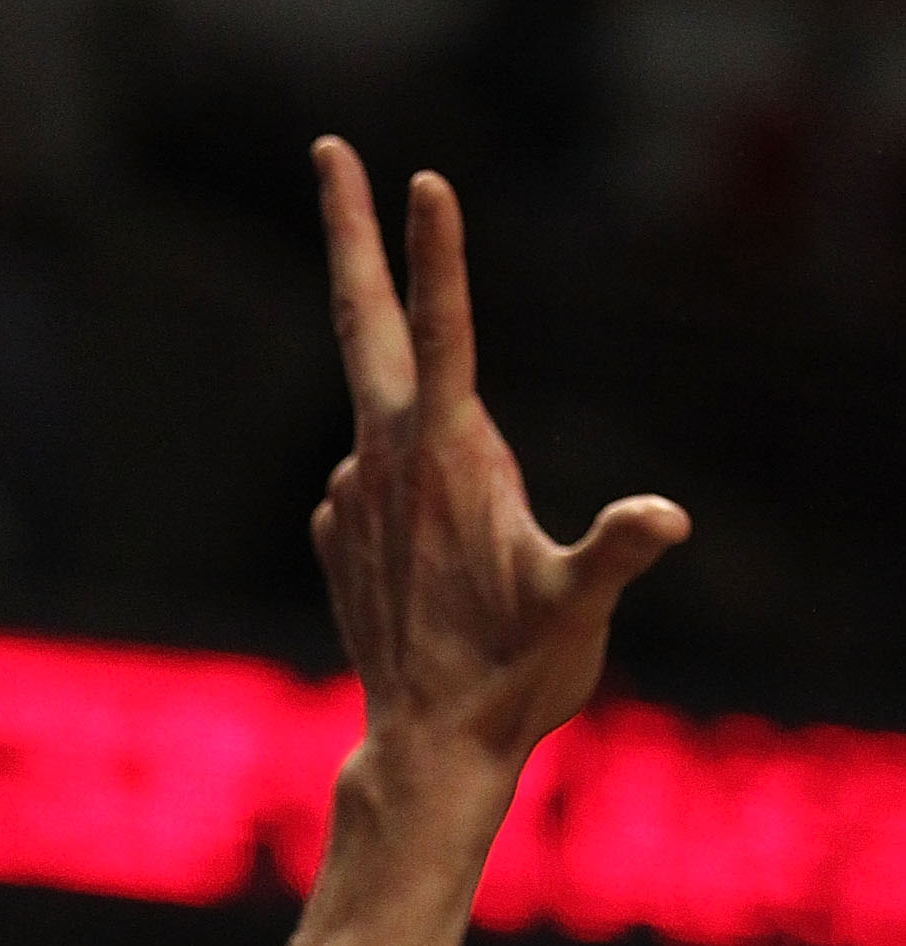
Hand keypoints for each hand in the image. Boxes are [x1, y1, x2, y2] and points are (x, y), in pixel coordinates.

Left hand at [311, 139, 688, 784]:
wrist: (428, 750)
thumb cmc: (514, 676)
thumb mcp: (578, 609)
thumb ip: (617, 551)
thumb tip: (664, 519)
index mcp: (445, 455)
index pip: (442, 332)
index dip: (437, 256)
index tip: (424, 181)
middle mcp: (382, 462)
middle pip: (362, 324)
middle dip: (350, 232)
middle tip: (328, 148)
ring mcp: (350, 496)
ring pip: (384, 425)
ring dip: (419, 434)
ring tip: (461, 549)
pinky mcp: (337, 533)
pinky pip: (371, 485)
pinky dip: (402, 492)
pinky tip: (434, 558)